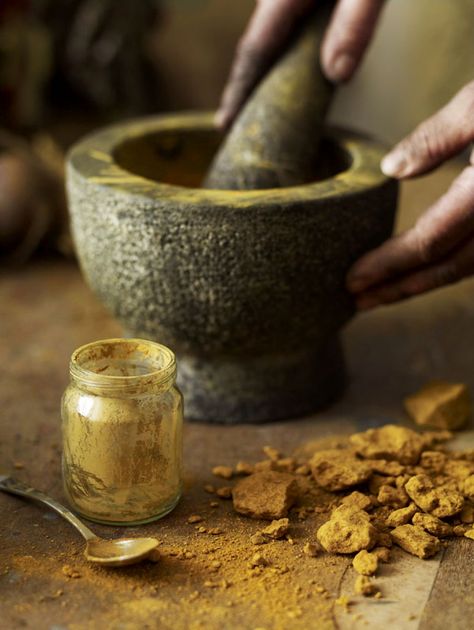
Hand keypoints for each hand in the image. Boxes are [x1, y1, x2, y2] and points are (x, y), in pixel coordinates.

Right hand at [216, 0, 385, 128]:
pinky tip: (285, 69)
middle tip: (232, 124)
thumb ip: (355, 23)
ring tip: (253, 103)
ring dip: (260, 72)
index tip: (223, 126)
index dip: (238, 93)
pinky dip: (278, 55)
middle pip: (254, 48)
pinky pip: (282, 29)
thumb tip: (336, 76)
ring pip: (267, 38)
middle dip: (243, 87)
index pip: (253, 54)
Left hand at [347, 81, 473, 309]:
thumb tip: (391, 170)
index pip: (428, 243)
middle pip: (447, 268)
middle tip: (358, 302)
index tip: (352, 281)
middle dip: (399, 288)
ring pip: (469, 268)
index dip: (387, 266)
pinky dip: (454, 266)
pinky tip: (429, 269)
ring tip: (384, 293)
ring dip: (423, 283)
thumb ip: (438, 136)